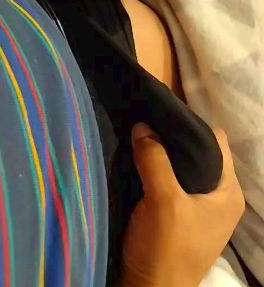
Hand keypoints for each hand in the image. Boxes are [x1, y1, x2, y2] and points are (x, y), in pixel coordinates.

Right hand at [119, 124, 244, 286]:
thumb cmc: (166, 249)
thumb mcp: (163, 201)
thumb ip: (155, 161)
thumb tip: (143, 126)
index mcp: (228, 192)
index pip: (216, 142)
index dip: (192, 126)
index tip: (162, 116)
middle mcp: (217, 197)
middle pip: (198, 153)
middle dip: (172, 138)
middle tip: (146, 123)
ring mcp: (197, 208)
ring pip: (180, 167)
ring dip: (161, 155)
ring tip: (139, 137)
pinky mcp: (177, 216)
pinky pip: (168, 182)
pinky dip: (154, 170)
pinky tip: (136, 160)